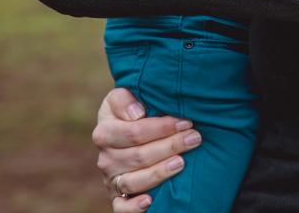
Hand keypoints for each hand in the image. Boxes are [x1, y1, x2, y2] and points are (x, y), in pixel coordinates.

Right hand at [93, 87, 202, 211]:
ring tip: (182, 162)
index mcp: (104, 132)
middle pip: (139, 156)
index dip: (161, 128)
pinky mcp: (117, 198)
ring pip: (134, 182)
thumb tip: (137, 114)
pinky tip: (151, 201)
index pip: (133, 132)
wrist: (124, 131)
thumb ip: (123, 99)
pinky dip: (134, 207)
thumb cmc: (130, 111)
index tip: (185, 122)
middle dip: (170, 146)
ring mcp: (111, 180)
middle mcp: (105, 159)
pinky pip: (121, 209)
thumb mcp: (121, 97)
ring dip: (159, 173)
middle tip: (194, 138)